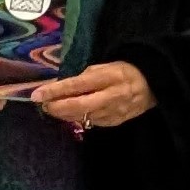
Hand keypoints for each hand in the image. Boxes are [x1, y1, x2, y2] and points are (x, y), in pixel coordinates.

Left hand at [26, 58, 154, 129]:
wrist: (153, 85)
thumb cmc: (124, 72)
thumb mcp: (105, 67)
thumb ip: (84, 78)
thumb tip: (60, 88)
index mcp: (108, 77)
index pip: (76, 85)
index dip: (55, 91)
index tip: (36, 95)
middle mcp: (111, 96)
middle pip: (78, 106)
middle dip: (56, 107)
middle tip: (43, 105)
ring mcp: (114, 112)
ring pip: (83, 117)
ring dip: (64, 114)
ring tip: (54, 108)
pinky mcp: (115, 122)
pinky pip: (91, 122)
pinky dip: (79, 118)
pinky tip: (72, 113)